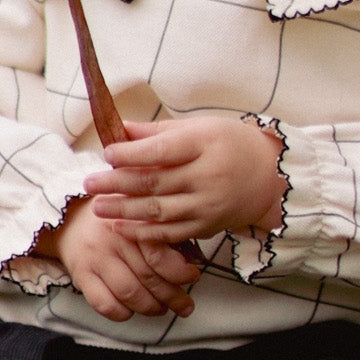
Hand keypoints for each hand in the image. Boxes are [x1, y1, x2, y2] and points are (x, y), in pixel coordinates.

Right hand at [43, 197, 201, 321]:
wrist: (68, 218)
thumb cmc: (113, 218)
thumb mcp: (139, 214)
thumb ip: (163, 232)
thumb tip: (193, 259)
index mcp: (131, 221)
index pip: (159, 254)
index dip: (180, 271)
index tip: (193, 276)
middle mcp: (112, 239)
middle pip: (148, 277)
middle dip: (173, 297)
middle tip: (185, 305)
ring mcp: (95, 259)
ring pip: (130, 293)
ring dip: (151, 307)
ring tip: (162, 308)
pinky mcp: (81, 276)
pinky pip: (104, 304)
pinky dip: (122, 313)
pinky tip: (132, 310)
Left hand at [83, 116, 284, 245]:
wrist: (269, 177)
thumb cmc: (230, 144)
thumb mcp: (200, 127)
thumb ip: (159, 131)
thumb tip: (121, 129)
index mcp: (205, 144)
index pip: (162, 151)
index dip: (131, 154)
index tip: (107, 154)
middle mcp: (208, 176)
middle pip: (155, 182)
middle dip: (117, 184)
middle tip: (89, 183)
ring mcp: (208, 205)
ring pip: (158, 211)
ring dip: (124, 211)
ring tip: (98, 207)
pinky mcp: (207, 226)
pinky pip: (170, 233)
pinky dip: (143, 232)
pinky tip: (121, 227)